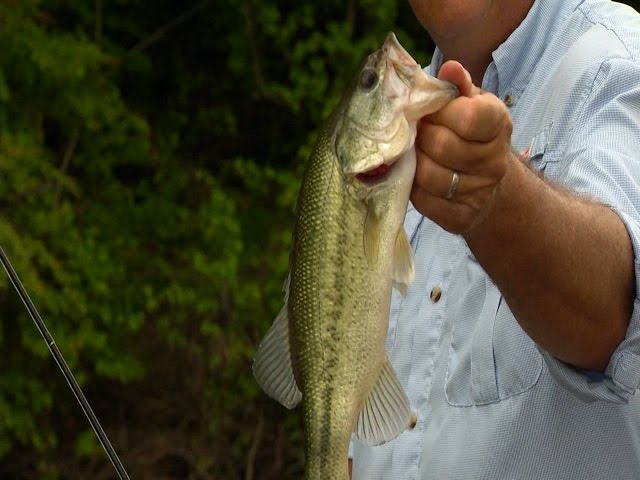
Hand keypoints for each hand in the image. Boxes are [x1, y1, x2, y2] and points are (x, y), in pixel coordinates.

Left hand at [410, 61, 512, 233]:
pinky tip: (413, 176)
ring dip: (413, 162)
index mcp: (498, 124)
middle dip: (420, 137)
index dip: (440, 113)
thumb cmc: (470, 134)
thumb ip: (457, 87)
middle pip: (442, 146)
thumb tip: (450, 68)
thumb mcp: (468, 104)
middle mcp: (494, 161)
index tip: (430, 112)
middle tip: (414, 133)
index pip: (468, 117)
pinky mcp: (461, 217)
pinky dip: (412, 188)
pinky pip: (425, 202)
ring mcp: (479, 192)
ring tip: (411, 153)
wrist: (487, 185)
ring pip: (430, 176)